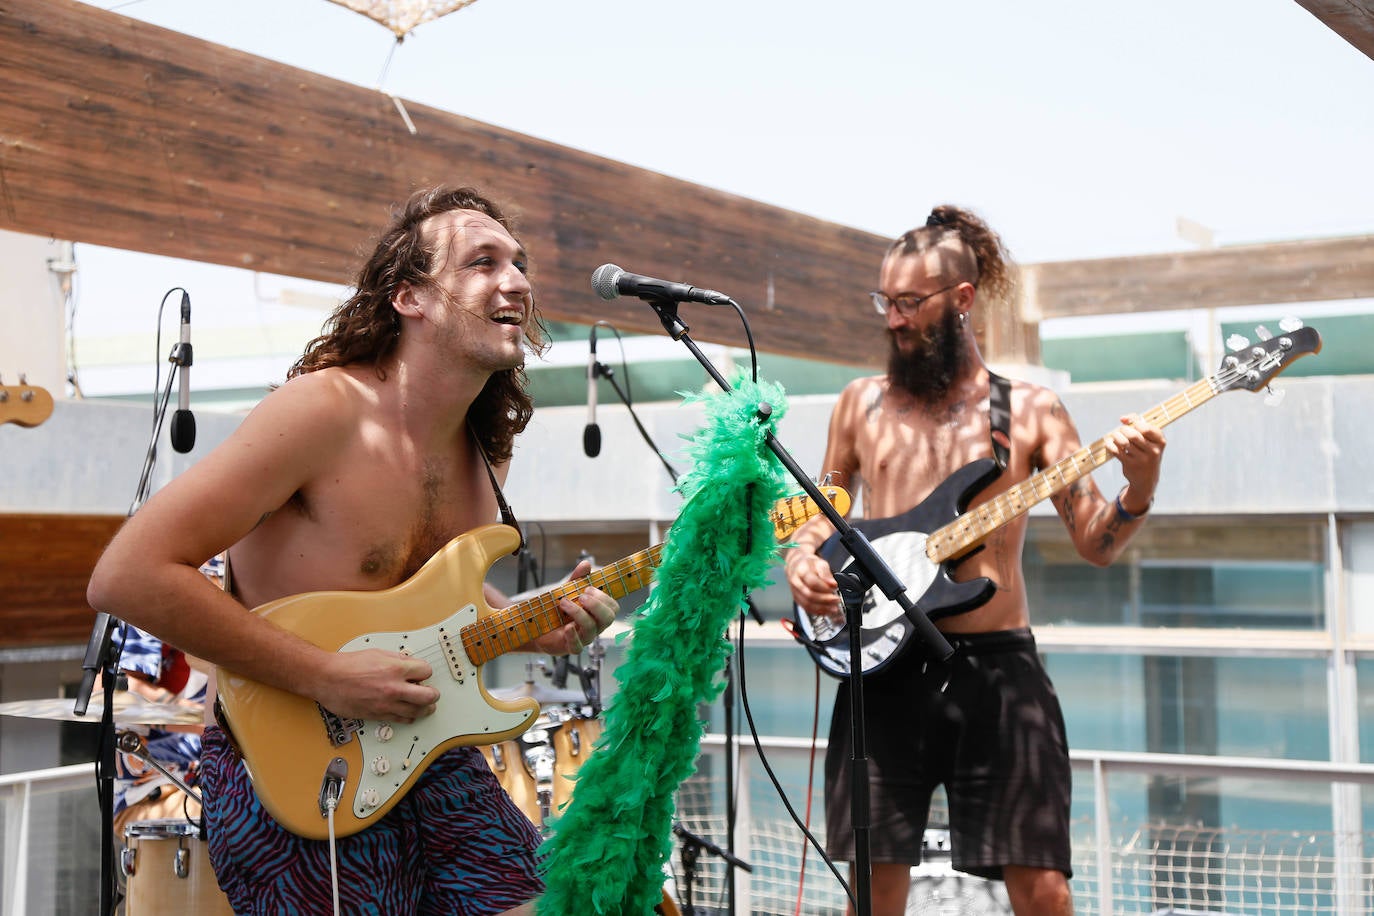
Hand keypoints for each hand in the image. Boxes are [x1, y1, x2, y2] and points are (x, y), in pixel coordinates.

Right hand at [311, 648, 438, 723]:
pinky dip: (408, 717)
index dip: (425, 672)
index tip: (422, 674)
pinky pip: (402, 720)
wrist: (327, 679)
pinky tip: (408, 713)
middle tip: (432, 692)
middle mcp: (394, 688)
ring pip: (418, 711)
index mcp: (396, 669)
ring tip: (425, 705)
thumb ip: (397, 659)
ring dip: (424, 708)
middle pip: (429, 696)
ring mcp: (387, 704)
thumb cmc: (347, 665)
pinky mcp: (378, 715)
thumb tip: (410, 663)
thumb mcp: (377, 653)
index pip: (427, 672)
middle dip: (433, 693)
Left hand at [530, 559, 617, 655]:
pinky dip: (573, 635)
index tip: (589, 588)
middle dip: (596, 605)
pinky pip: (578, 646)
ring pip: (591, 629)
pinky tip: (567, 627)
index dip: (604, 597)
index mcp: (598, 613)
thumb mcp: (568, 591)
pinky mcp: (571, 647)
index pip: (613, 607)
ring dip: (578, 613)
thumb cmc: (559, 610)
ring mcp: (584, 638)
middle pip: (608, 618)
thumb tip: (586, 564)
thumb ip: (577, 579)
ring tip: (564, 603)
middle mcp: (595, 626)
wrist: (539, 628)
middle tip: (581, 596)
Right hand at [786, 550, 842, 621]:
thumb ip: (826, 574)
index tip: (835, 588)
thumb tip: (833, 584)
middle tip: (836, 600)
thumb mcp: (820, 563)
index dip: (825, 588)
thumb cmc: (809, 565)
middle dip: (825, 600)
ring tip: (833, 609)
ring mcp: (794, 592)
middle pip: (809, 595)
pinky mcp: (796, 599)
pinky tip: (826, 611)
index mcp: (801, 571)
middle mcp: (795, 582)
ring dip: (822, 608)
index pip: (812, 582)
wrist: (797, 566)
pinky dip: (817, 611)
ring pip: (807, 604)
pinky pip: (806, 608)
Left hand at [1105, 412, 1165, 508]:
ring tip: (1114, 436)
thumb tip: (1123, 418)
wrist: (1146, 479)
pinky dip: (1110, 445)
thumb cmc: (1146, 452)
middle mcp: (1154, 451)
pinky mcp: (1131, 465)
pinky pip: (1116, 451)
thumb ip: (1138, 423)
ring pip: (1123, 442)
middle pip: (1132, 434)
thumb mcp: (1149, 439)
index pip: (1145, 428)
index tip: (1127, 422)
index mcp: (1161, 442)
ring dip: (1115, 436)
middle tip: (1120, 431)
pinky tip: (1109, 443)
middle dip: (1122, 430)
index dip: (1133, 422)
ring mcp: (1142, 460)